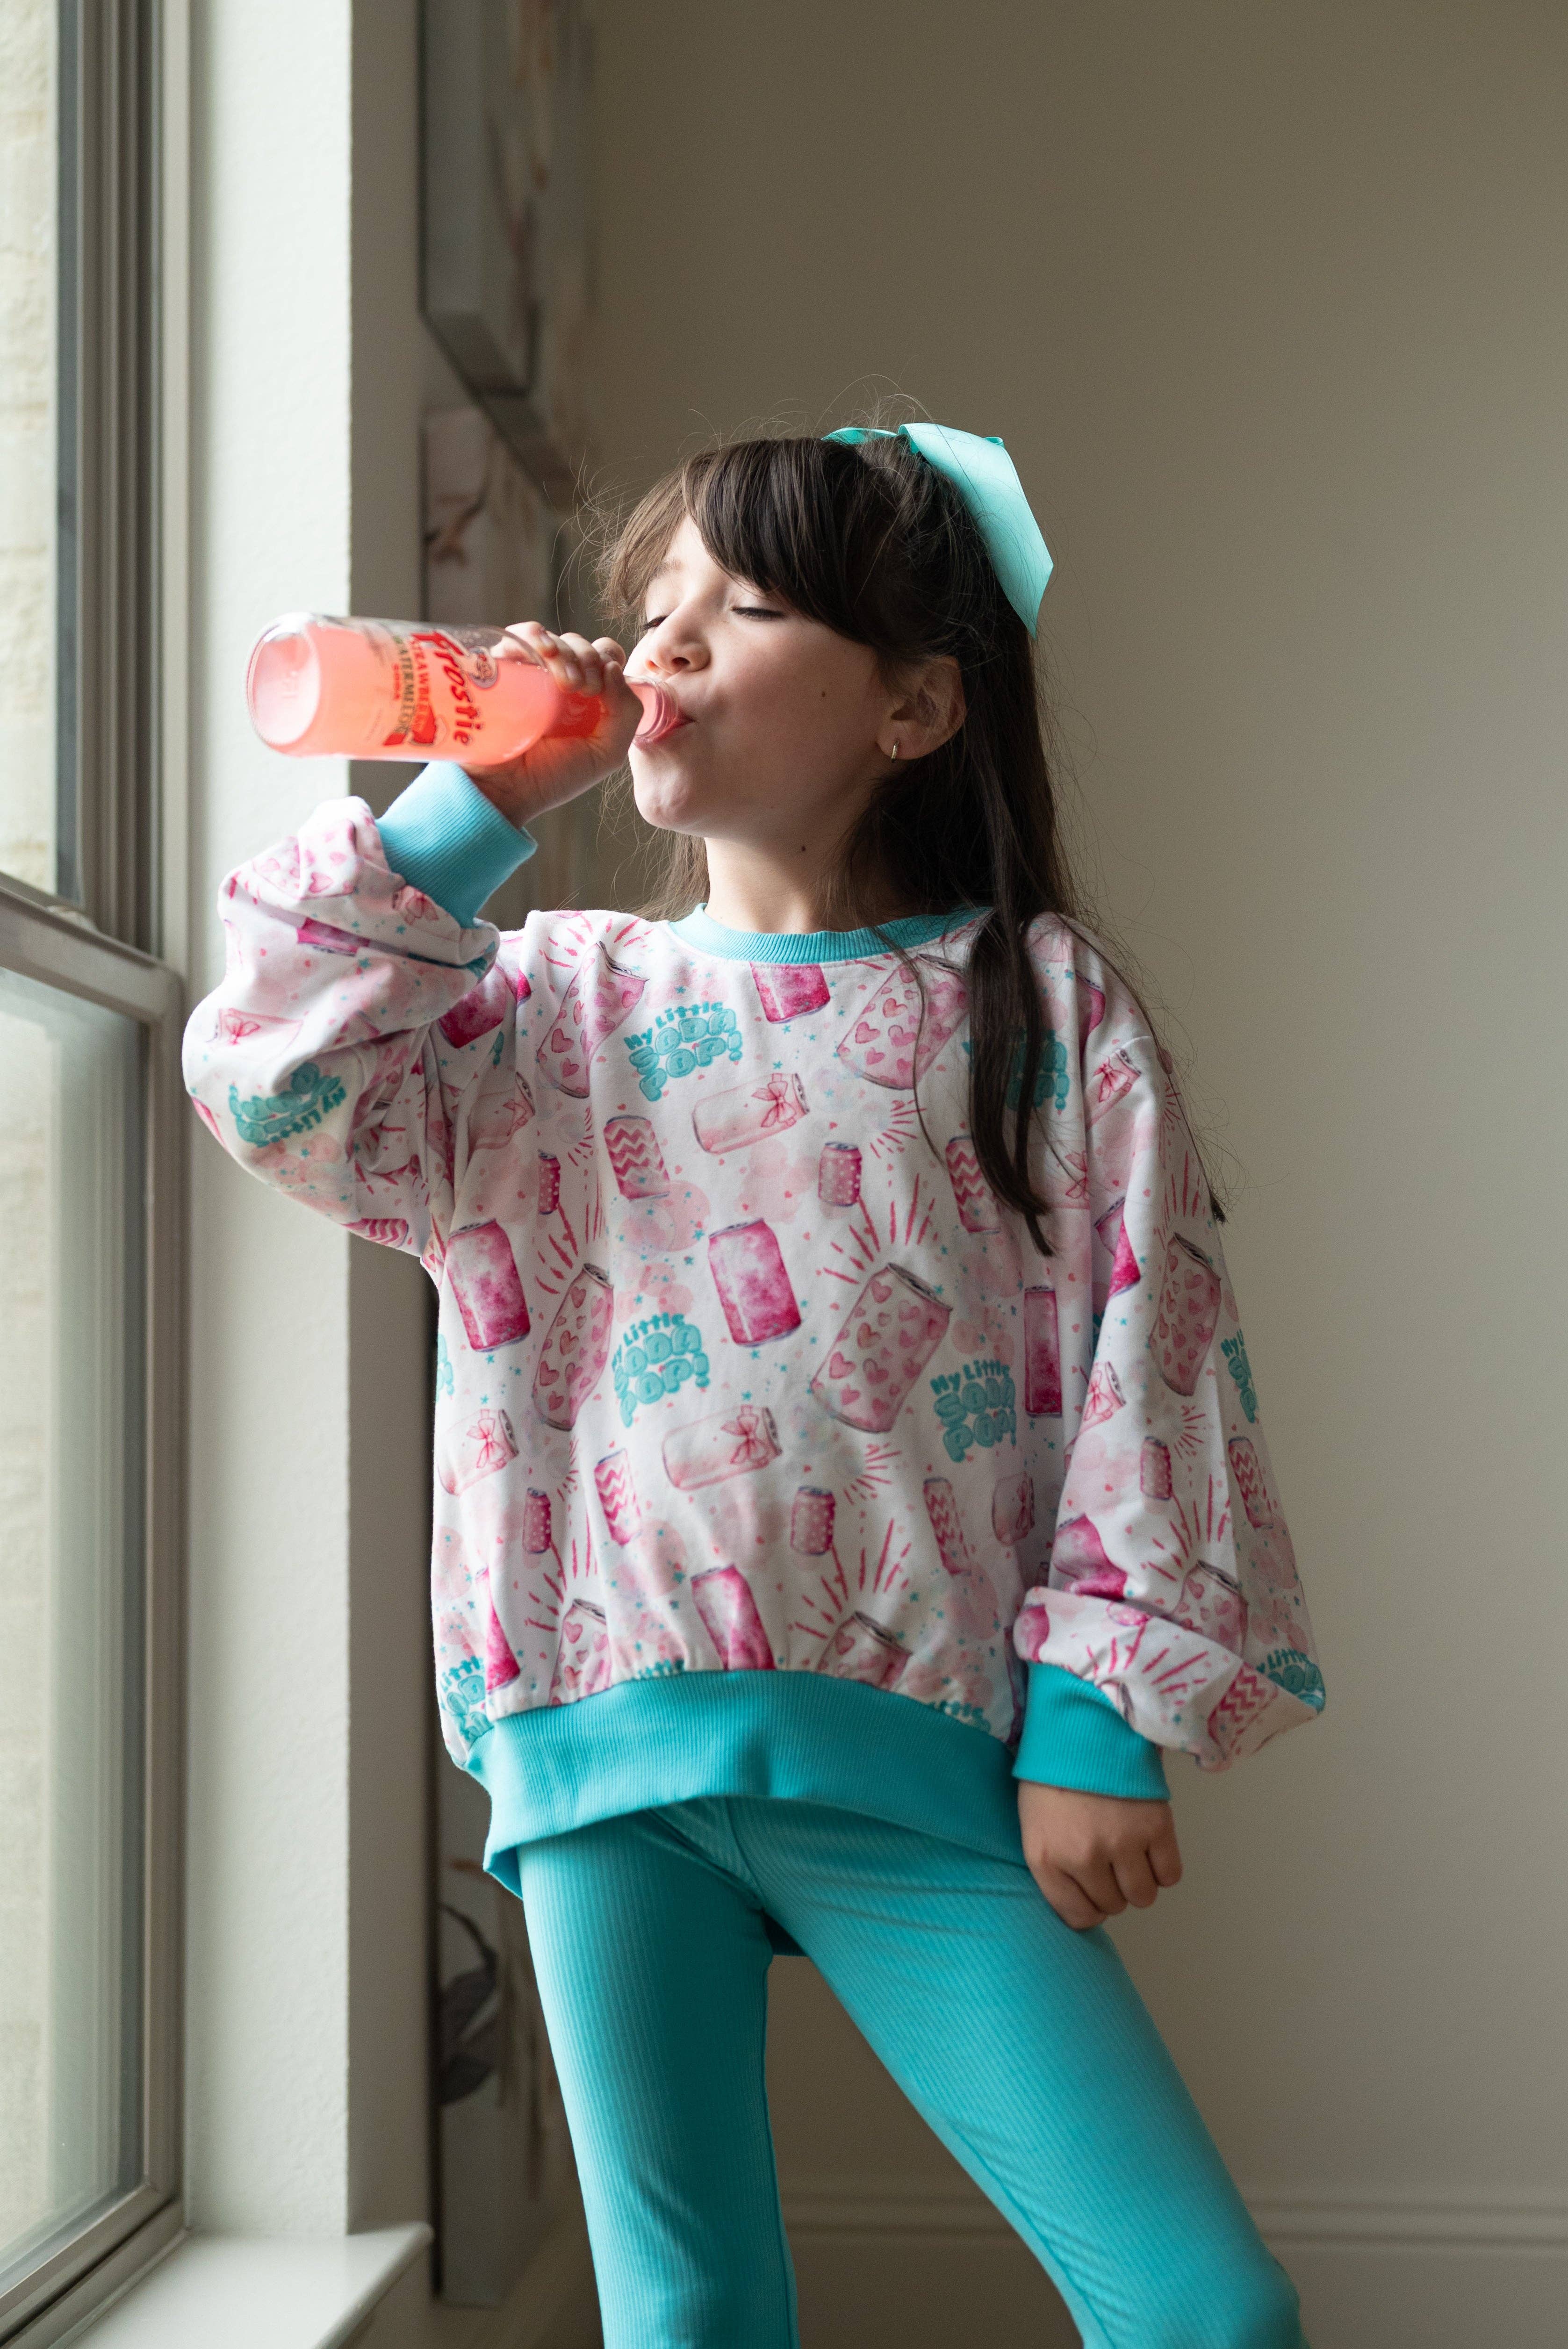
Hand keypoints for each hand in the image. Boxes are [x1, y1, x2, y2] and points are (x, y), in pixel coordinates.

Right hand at [462, 625, 645, 829]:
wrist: (503, 790)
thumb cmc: (553, 777)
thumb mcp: (606, 753)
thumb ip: (626, 712)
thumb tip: (613, 666)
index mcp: (588, 697)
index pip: (606, 657)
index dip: (608, 661)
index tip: (599, 689)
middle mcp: (560, 681)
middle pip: (582, 645)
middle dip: (588, 659)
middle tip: (581, 690)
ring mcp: (531, 672)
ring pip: (556, 639)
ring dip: (566, 651)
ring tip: (563, 682)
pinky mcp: (502, 667)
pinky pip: (520, 635)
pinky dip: (535, 635)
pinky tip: (542, 652)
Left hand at [1017, 1779, 1182, 1931]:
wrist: (1082, 1724)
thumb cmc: (1052, 1775)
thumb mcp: (1035, 1826)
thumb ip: (1055, 1870)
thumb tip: (1085, 1905)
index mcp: (1046, 1858)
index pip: (1078, 1917)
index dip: (1089, 1905)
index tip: (1091, 1887)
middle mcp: (1083, 1857)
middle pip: (1113, 1906)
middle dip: (1112, 1888)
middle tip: (1109, 1859)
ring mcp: (1122, 1843)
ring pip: (1143, 1896)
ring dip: (1139, 1881)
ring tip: (1130, 1852)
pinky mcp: (1156, 1826)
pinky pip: (1170, 1874)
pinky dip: (1163, 1867)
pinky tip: (1150, 1846)